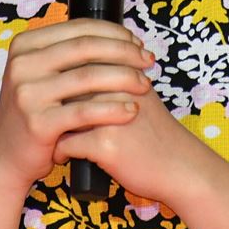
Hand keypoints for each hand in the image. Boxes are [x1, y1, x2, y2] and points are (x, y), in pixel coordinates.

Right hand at [0, 18, 154, 193]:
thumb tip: (120, 37)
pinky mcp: (38, 123)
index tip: (138, 43)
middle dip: (125, 52)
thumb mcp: (42, 74)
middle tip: (149, 61)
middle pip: (86, 48)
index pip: (79, 27)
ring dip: (125, 78)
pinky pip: (85, 111)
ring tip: (145, 85)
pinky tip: (132, 110)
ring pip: (89, 77)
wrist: (7, 157)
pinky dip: (113, 108)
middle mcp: (22, 64)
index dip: (115, 32)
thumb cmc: (36, 112)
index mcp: (25, 45)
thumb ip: (69, 55)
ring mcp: (27, 93)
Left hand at [51, 79, 225, 206]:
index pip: (77, 64)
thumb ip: (112, 77)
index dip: (61, 79)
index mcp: (121, 71)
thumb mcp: (139, 93)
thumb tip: (72, 70)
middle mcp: (113, 87)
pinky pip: (66, 145)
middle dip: (52, 102)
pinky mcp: (104, 144)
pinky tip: (63, 156)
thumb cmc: (155, 131)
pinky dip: (60, 152)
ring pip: (60, 114)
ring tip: (53, 135)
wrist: (180, 164)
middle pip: (65, 88)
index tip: (56, 95)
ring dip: (52, 126)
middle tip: (48, 115)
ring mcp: (108, 115)